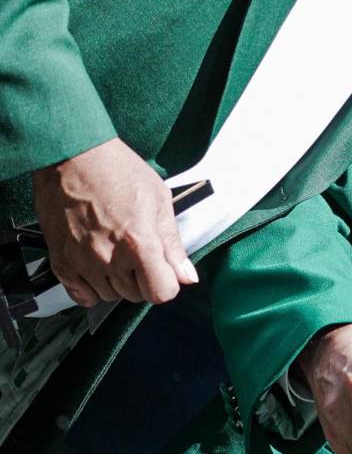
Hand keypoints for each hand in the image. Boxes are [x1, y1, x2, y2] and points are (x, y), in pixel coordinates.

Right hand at [32, 136, 197, 307]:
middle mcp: (109, 259)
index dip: (167, 283)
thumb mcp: (159, 201)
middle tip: (138, 251)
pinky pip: (81, 296)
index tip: (164, 269)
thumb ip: (173, 244)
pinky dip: (92, 288)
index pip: (161, 293)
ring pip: (110, 296)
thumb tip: (187, 276)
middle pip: (136, 295)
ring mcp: (82, 263)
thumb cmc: (117, 171)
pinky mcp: (61, 263)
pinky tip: (97, 266)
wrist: (73, 157)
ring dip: (118, 282)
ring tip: (116, 251)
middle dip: (144, 278)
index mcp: (138, 243)